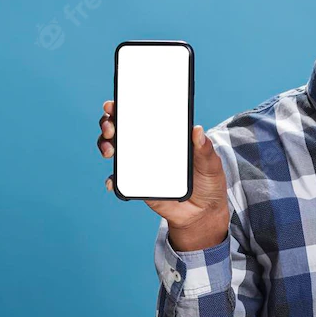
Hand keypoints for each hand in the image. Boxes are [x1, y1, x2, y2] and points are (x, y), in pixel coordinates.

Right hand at [98, 99, 230, 251]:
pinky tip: (113, 181)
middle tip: (111, 128)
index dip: (124, 105)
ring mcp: (139, 164)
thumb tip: (197, 130)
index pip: (141, 114)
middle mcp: (148, 145)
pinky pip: (119, 180)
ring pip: (114, 149)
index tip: (114, 105)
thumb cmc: (207, 181)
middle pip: (120, 128)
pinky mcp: (137, 184)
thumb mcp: (210, 163)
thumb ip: (204, 148)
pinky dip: (112, 179)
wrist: (203, 211)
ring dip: (105, 145)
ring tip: (109, 150)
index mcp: (165, 134)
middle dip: (108, 123)